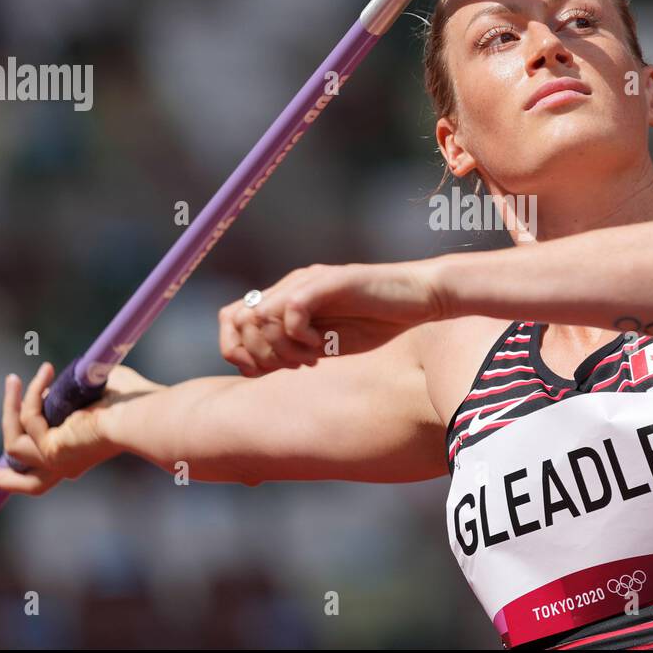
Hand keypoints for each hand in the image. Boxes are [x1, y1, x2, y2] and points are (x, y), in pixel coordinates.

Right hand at [0, 362, 157, 494]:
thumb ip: (70, 390)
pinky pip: (29, 419)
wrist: (142, 414)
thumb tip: (54, 382)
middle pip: (17, 482)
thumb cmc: (131, 401)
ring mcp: (56, 461)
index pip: (39, 474)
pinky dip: (32, 395)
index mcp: (76, 456)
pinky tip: (45, 373)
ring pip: (13, 443)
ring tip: (14, 378)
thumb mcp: (93, 392)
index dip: (12, 472)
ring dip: (11, 407)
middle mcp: (64, 465)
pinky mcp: (51, 450)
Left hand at [218, 261, 442, 376]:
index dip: (236, 349)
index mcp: (286, 298)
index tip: (263, 371)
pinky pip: (291, 310)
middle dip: (259, 354)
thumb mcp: (327, 343)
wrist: (420, 298)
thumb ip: (292, 349)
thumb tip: (255, 368)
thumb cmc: (379, 321)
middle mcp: (291, 285)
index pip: (232, 316)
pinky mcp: (328, 282)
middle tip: (293, 366)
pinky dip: (299, 336)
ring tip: (310, 358)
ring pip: (261, 315)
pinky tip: (322, 347)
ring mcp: (308, 280)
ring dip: (280, 348)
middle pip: (240, 318)